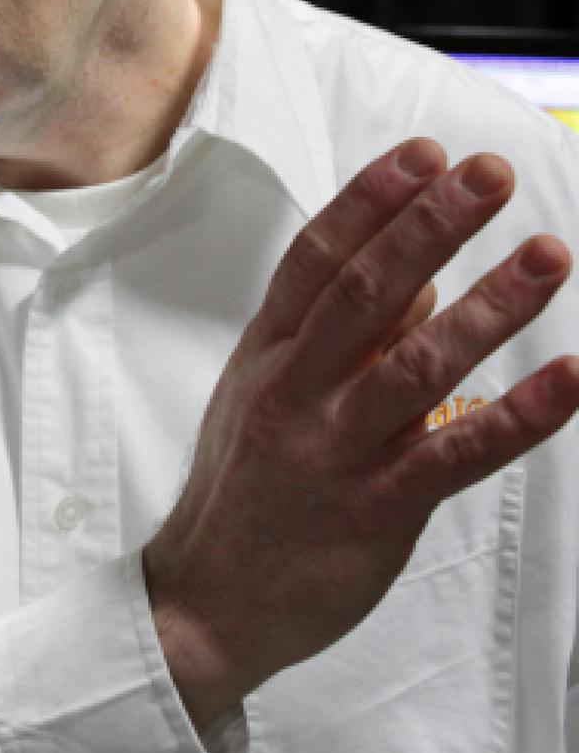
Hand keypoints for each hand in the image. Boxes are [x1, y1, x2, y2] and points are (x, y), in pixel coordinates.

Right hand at [144, 138, 578, 728]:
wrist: (209, 600)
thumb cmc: (244, 492)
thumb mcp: (268, 396)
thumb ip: (339, 337)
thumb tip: (414, 277)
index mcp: (267, 354)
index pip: (316, 259)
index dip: (371, 201)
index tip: (425, 153)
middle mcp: (295, 391)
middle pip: (364, 292)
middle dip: (431, 226)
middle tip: (489, 175)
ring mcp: (333, 449)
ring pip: (416, 364)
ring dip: (489, 306)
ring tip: (547, 256)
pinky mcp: (377, 510)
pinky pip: (455, 454)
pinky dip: (517, 416)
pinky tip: (569, 379)